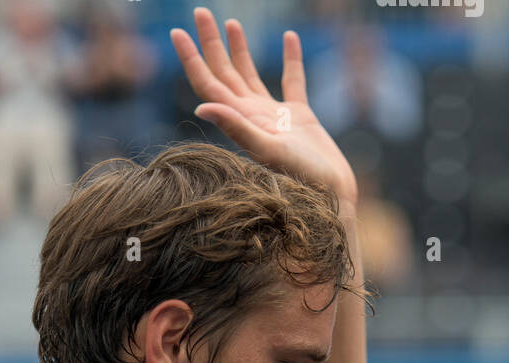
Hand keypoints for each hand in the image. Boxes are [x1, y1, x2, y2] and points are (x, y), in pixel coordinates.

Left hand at [170, 8, 357, 206]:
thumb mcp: (267, 150)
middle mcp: (252, 116)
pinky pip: (293, 82)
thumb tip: (202, 105)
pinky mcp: (300, 117)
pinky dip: (291, 59)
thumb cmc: (302, 179)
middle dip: (210, 43)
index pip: (208, 84)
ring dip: (240, 49)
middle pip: (225, 73)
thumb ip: (236, 127)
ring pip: (251, 75)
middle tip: (200, 11)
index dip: (192, 58)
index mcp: (241, 120)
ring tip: (231, 22)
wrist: (332, 197)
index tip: (177, 32)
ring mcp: (275, 116)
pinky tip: (289, 38)